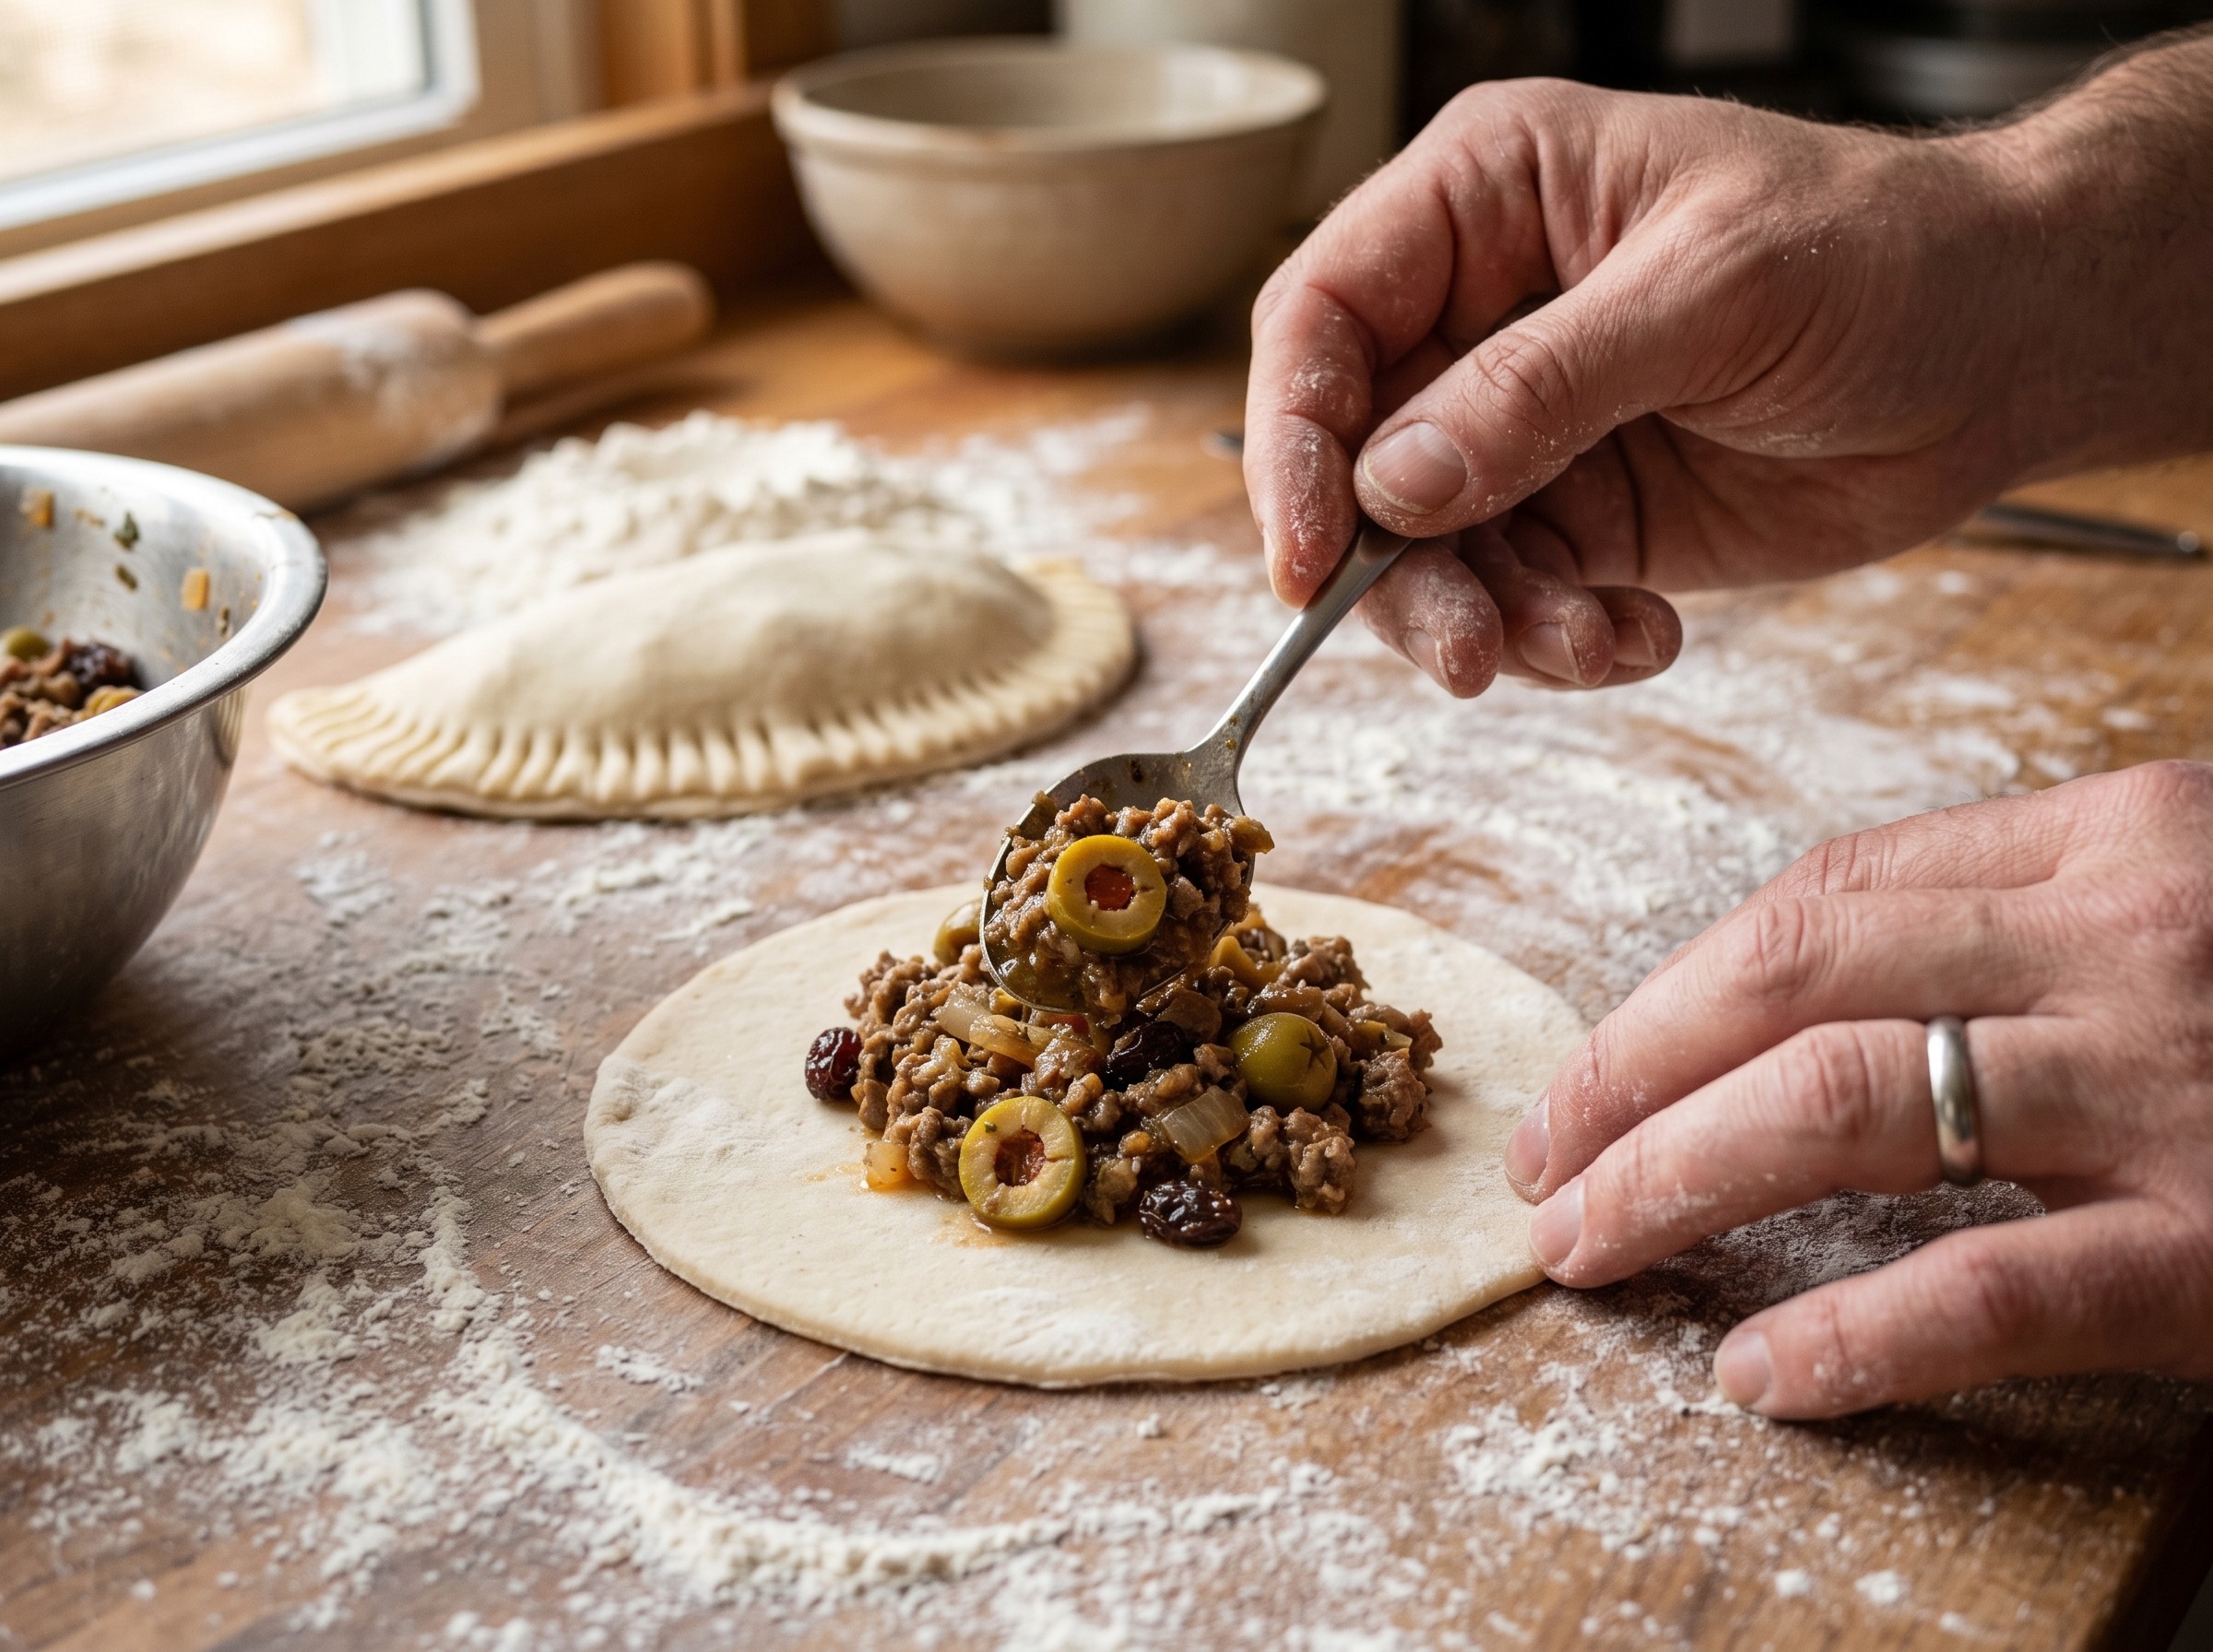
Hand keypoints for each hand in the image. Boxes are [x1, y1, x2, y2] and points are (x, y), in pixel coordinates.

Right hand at [1244, 45, 2212, 696]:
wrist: (2013, 348)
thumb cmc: (1887, 254)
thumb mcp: (1713, 293)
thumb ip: (1543, 388)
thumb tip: (1394, 483)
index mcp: (1488, 201)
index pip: (1324, 315)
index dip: (1295, 436)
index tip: (1314, 553)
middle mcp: (1482, 316)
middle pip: (1354, 458)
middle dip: (1395, 569)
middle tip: (1462, 648)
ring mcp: (1525, 428)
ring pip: (1425, 554)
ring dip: (1484, 624)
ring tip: (1580, 646)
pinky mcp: (1581, 518)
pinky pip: (1514, 603)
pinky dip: (1557, 645)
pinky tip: (1637, 639)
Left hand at [1505, 762, 2212, 1416]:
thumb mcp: (2190, 912)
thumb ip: (2030, 927)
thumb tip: (1811, 999)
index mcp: (2109, 840)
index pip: (1822, 902)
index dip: (1669, 997)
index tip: (1584, 1082)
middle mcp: (2122, 939)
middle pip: (1790, 984)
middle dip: (1629, 1080)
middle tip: (1541, 1170)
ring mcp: (2167, 1086)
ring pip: (1842, 1105)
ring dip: (1674, 1180)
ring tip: (1585, 1250)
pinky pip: (1994, 1290)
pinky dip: (1854, 1336)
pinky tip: (1758, 1374)